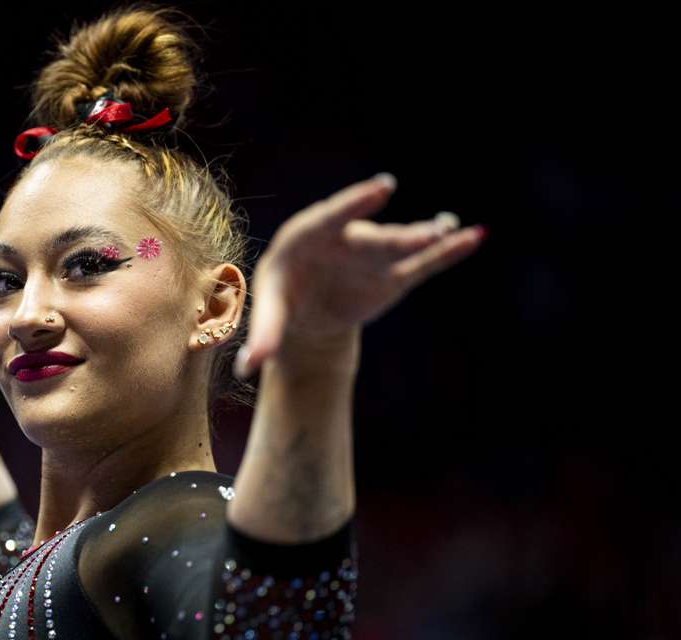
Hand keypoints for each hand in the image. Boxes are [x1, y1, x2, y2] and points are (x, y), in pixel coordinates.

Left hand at [236, 173, 485, 377]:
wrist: (307, 314)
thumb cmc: (281, 303)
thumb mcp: (270, 317)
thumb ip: (263, 336)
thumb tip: (248, 367)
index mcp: (306, 238)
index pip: (331, 217)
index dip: (354, 204)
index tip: (380, 189)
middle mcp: (344, 239)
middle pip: (372, 238)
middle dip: (397, 238)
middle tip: (426, 232)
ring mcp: (372, 255)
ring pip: (401, 246)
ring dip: (425, 239)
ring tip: (450, 229)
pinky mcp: (393, 275)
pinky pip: (422, 263)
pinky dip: (447, 252)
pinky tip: (474, 237)